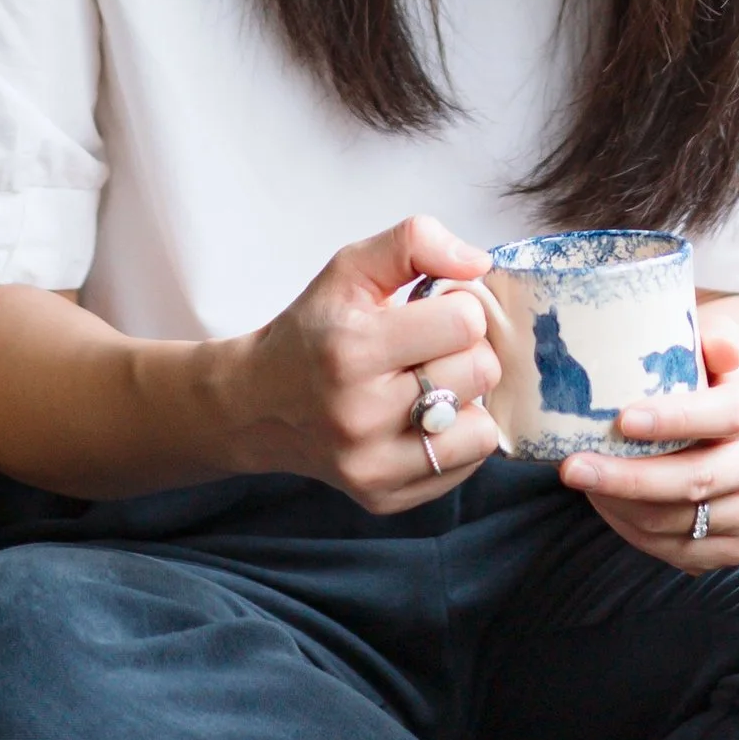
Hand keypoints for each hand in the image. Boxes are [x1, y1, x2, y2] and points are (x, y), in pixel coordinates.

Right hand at [231, 214, 504, 511]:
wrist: (257, 404)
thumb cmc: (313, 329)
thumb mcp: (350, 267)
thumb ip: (414, 242)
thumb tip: (479, 263)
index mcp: (351, 348)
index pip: (464, 322)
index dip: (457, 306)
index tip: (431, 311)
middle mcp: (359, 414)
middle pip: (479, 372)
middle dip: (464, 351)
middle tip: (429, 349)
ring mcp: (372, 464)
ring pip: (482, 427)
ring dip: (466, 399)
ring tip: (429, 385)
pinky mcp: (384, 497)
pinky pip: (467, 463)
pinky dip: (457, 437)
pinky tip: (423, 419)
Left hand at [561, 322, 738, 570]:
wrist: (724, 437)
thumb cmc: (695, 385)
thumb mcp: (701, 353)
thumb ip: (712, 338)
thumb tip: (724, 346)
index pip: (724, 415)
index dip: (676, 420)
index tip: (622, 420)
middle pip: (697, 479)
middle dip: (629, 477)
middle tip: (573, 466)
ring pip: (679, 520)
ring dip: (621, 505)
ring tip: (583, 481)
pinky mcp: (736, 546)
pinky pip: (677, 550)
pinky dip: (633, 530)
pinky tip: (607, 505)